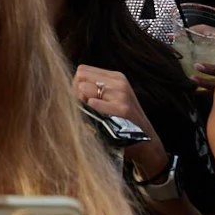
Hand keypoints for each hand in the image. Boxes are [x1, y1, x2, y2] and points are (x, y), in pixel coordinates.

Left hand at [73, 65, 167, 179]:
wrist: (147, 143)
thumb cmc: (122, 121)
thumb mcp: (112, 99)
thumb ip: (93, 89)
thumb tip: (68, 85)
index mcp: (116, 77)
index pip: (82, 71)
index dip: (76, 86)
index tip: (81, 100)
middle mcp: (119, 82)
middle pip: (80, 78)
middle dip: (76, 93)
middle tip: (84, 109)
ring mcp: (122, 95)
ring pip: (83, 89)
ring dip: (82, 104)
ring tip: (91, 115)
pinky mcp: (122, 109)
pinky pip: (92, 103)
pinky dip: (89, 111)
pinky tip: (95, 119)